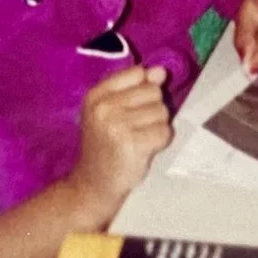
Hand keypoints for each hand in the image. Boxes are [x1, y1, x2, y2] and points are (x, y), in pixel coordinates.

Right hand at [66, 64, 172, 218]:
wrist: (93, 185)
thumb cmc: (104, 146)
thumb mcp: (108, 112)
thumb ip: (134, 88)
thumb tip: (160, 71)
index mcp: (96, 95)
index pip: (137, 73)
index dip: (143, 90)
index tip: (131, 108)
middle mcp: (104, 107)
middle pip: (153, 92)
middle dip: (152, 110)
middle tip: (135, 128)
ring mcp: (118, 126)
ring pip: (162, 112)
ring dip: (157, 127)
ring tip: (139, 139)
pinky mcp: (134, 144)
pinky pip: (165, 132)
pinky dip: (161, 142)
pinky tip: (145, 150)